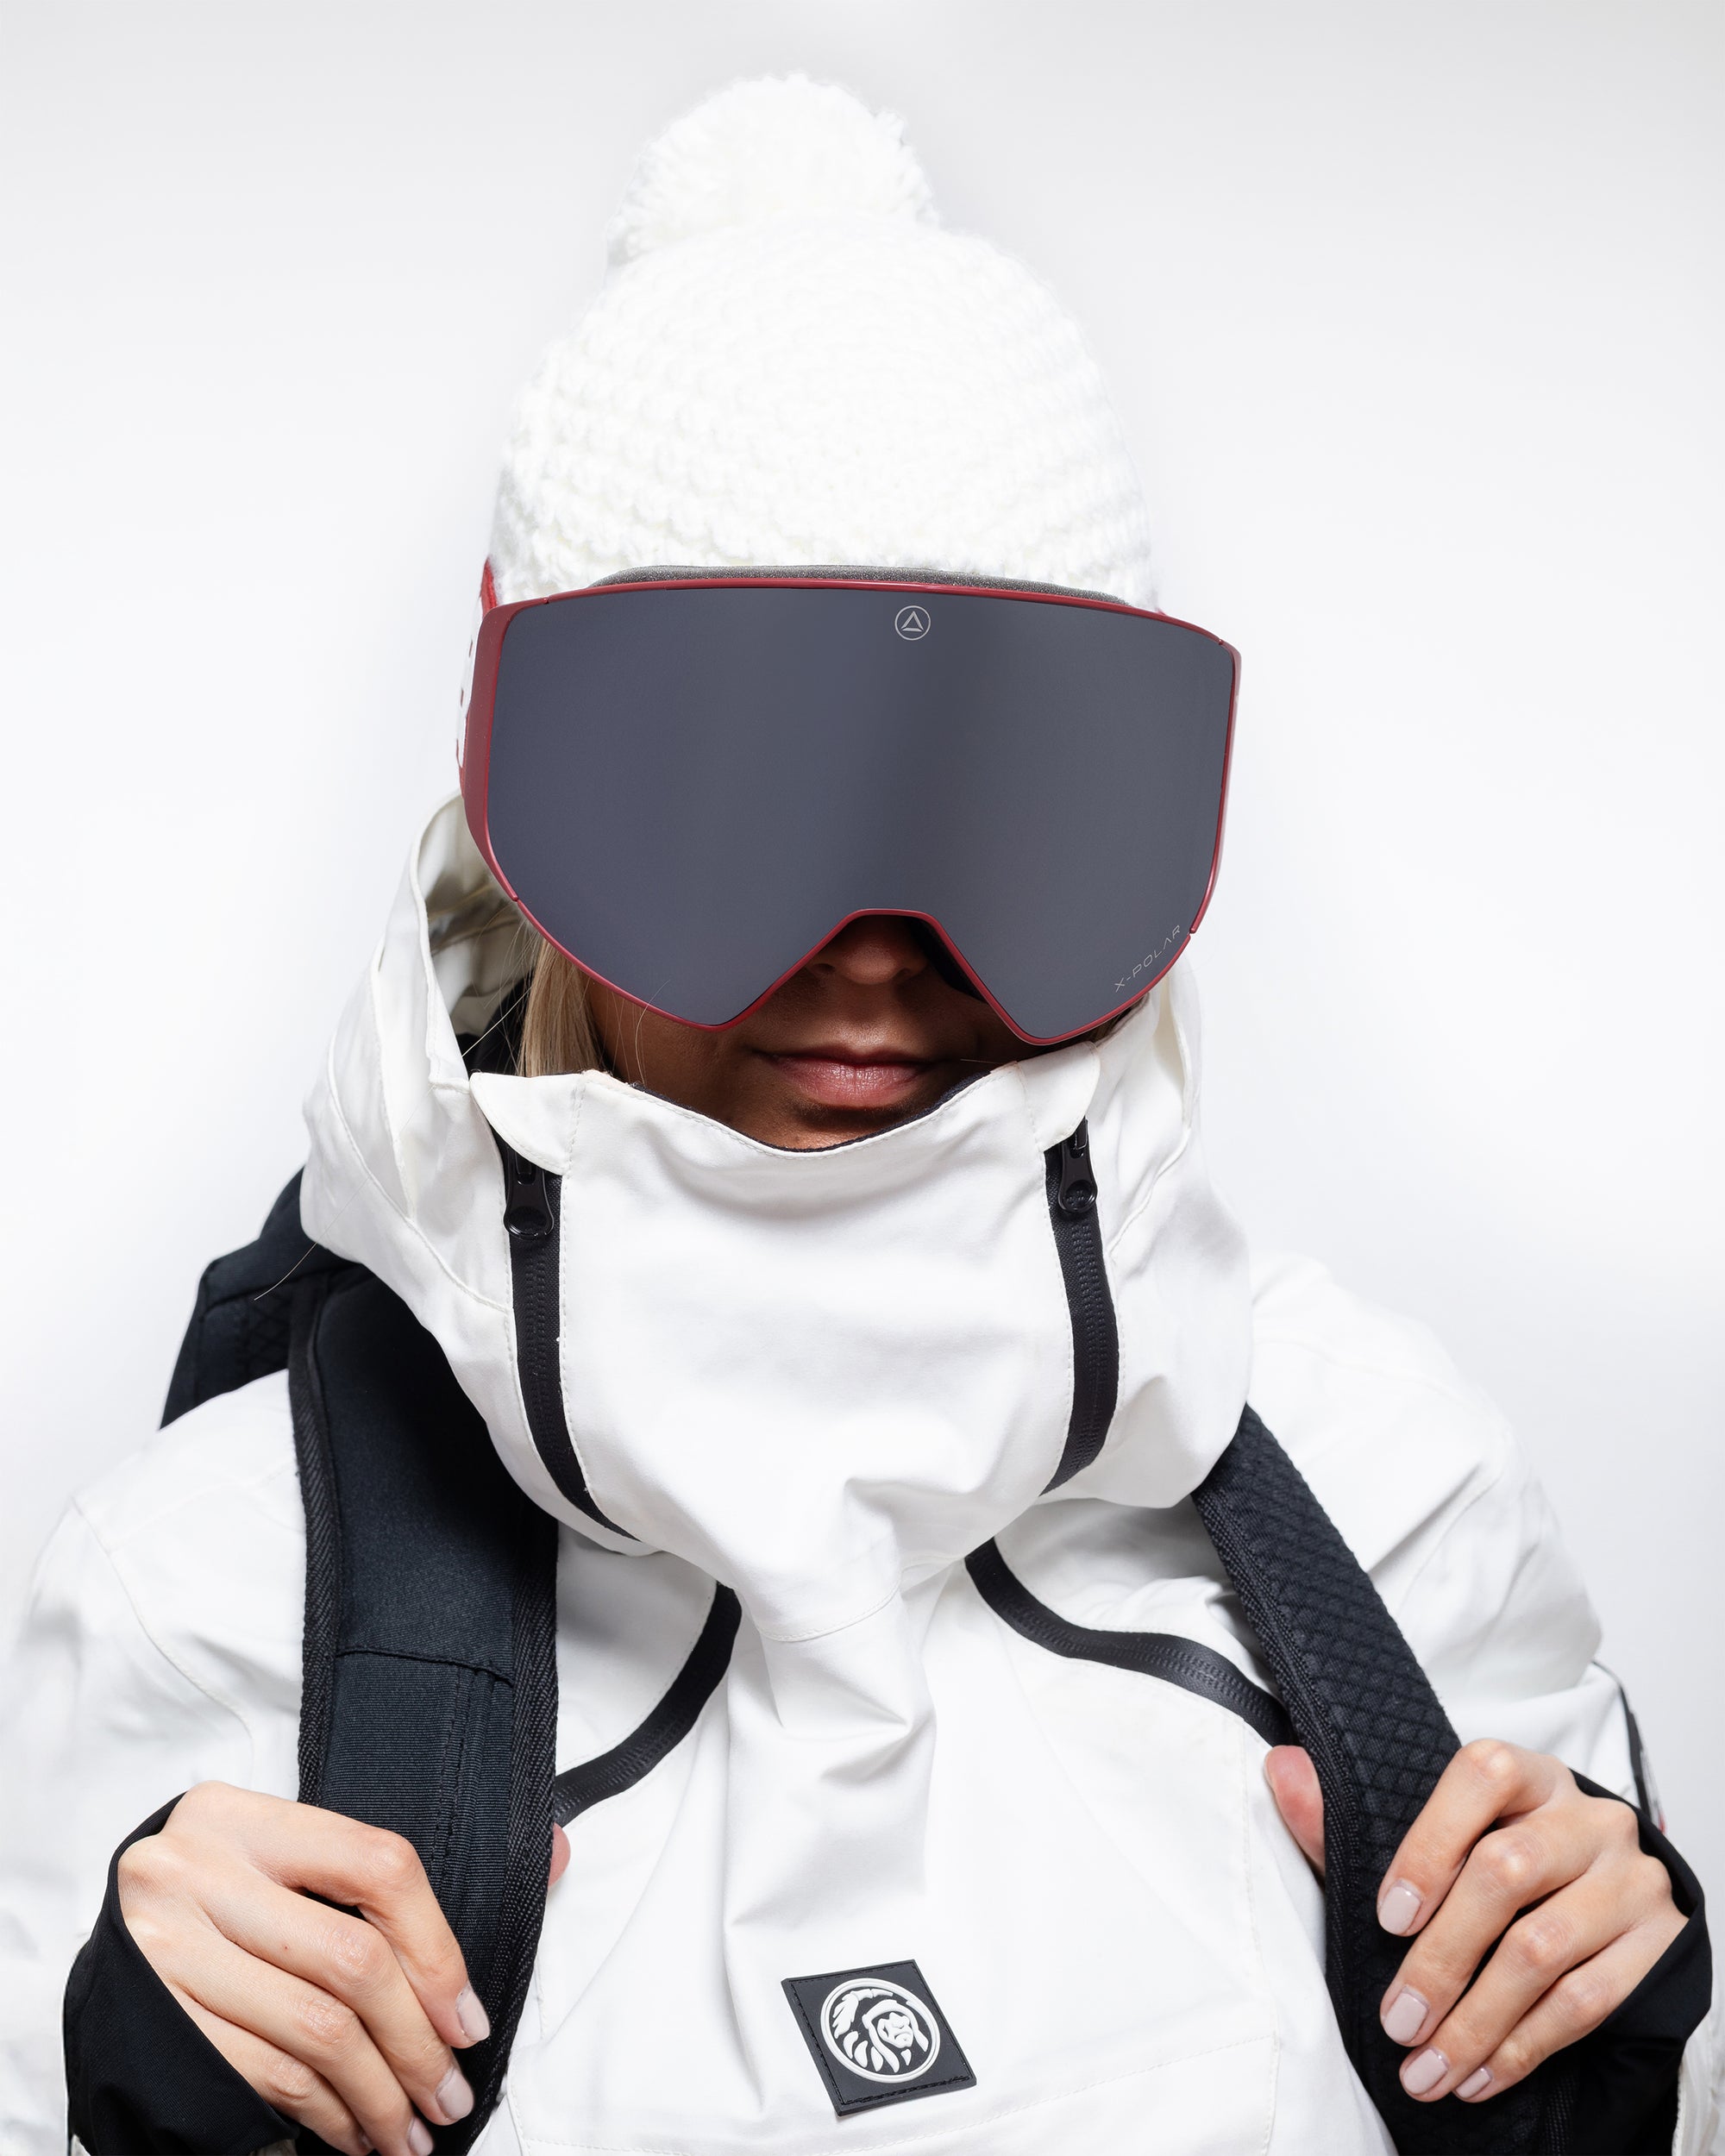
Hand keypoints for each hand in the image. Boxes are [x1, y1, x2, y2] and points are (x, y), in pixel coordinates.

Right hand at [118, 1783, 570, 2154]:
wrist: (120, 1932)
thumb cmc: (234, 1895)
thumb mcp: (302, 1860)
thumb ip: (408, 1873)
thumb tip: (555, 1849)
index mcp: (246, 1816)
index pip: (378, 1865)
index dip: (439, 1949)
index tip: (469, 2021)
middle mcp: (196, 1869)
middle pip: (351, 1962)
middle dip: (417, 2045)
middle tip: (451, 2096)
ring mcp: (164, 1945)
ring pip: (313, 2032)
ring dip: (378, 2096)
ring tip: (411, 2131)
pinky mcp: (149, 2019)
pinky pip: (265, 2077)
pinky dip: (323, 2116)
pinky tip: (353, 2133)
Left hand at [1265, 1740, 1684, 2105]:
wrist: (1610, 1908)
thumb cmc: (1505, 1867)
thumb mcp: (1436, 1841)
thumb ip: (1352, 1818)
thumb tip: (1282, 1769)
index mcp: (1527, 1775)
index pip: (1481, 1777)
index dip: (1429, 1846)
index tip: (1387, 1918)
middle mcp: (1587, 1816)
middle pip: (1507, 1873)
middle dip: (1441, 1958)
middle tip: (1397, 2018)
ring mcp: (1629, 1879)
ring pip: (1544, 1950)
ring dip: (1475, 2020)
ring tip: (1426, 2063)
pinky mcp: (1660, 1945)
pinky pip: (1587, 2002)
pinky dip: (1522, 2047)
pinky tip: (1478, 2073)